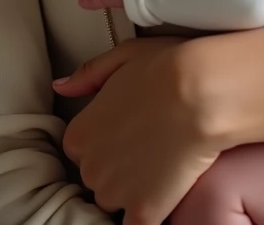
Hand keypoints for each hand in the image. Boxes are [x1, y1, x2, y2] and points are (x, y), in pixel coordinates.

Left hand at [53, 38, 221, 224]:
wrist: (202, 94)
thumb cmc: (167, 68)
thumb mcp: (123, 56)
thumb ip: (88, 74)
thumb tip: (61, 86)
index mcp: (79, 134)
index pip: (83, 148)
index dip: (108, 139)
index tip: (130, 130)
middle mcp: (90, 168)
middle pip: (98, 176)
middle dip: (119, 165)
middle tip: (150, 143)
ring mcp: (115, 193)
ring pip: (116, 200)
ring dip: (134, 189)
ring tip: (162, 163)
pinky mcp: (143, 212)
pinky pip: (137, 224)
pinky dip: (148, 212)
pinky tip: (164, 194)